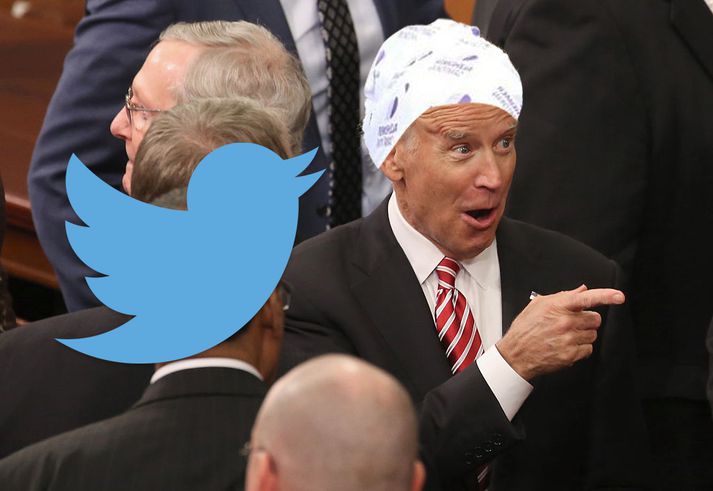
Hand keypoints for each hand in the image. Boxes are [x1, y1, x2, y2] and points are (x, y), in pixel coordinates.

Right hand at [496, 285, 624, 379]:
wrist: (516, 354)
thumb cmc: (525, 328)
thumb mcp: (538, 305)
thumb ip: (563, 296)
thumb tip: (582, 290)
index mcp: (557, 306)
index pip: (586, 298)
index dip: (606, 296)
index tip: (619, 296)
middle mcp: (565, 322)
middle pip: (595, 319)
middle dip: (587, 321)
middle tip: (572, 324)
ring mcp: (568, 339)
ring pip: (593, 334)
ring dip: (584, 335)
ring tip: (566, 336)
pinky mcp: (570, 355)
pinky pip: (588, 349)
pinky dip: (580, 349)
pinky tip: (566, 346)